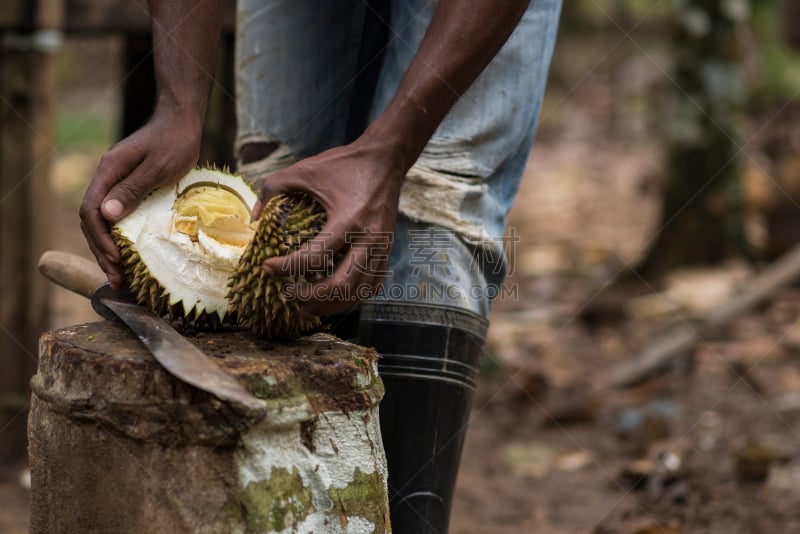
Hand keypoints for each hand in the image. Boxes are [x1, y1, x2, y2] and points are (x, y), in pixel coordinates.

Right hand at [79, 109, 201, 288]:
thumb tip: (107, 215)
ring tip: (121, 277)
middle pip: (93, 221)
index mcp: (109, 172)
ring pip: (104, 222)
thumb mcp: (158, 167)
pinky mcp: (130, 188)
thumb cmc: (174, 141)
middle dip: (102, 252)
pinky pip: (118, 218)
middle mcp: (108, 179)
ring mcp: (117, 184)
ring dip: (109, 250)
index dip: (100, 239)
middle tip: (117, 281)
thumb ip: (133, 189)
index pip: (91, 211)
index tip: (115, 261)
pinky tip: (129, 256)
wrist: (182, 121)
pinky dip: (121, 239)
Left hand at [254, 136, 404, 315]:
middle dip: (310, 297)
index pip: (314, 257)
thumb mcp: (304, 169)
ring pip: (357, 292)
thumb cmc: (343, 164)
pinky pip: (372, 285)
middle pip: (340, 285)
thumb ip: (273, 187)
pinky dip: (352, 298)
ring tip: (306, 307)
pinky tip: (333, 299)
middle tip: (288, 296)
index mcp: (348, 220)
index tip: (266, 268)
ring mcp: (381, 248)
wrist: (385, 160)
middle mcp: (368, 239)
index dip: (287, 267)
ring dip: (330, 305)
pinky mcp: (386, 251)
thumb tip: (253, 218)